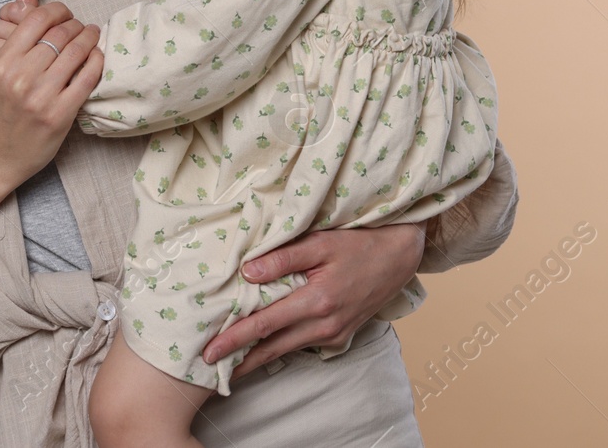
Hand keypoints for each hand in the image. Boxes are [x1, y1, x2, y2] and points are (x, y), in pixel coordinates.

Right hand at [0, 0, 101, 192]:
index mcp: (3, 62)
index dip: (58, 10)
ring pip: (76, 52)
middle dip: (77, 25)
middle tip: (82, 27)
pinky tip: (97, 58)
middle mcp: (21, 77)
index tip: (65, 14)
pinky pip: (87, 78)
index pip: (37, 20)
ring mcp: (41, 97)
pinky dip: (96, 63)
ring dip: (90, 39)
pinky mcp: (60, 115)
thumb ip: (16, 35)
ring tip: (93, 37)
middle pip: (60, 34)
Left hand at [201, 224, 425, 379]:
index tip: (209, 352)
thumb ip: (282, 258)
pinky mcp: (340, 336)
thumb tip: (246, 273)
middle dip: (239, 359)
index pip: (264, 324)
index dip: (234, 339)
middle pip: (272, 347)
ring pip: (286, 349)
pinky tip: (263, 346)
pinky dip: (280, 347)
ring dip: (257, 356)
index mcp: (317, 301)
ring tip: (230, 362)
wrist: (398, 257)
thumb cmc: (358, 244)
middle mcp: (325, 325)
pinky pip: (302, 345)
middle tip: (209, 365)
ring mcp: (334, 334)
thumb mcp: (319, 242)